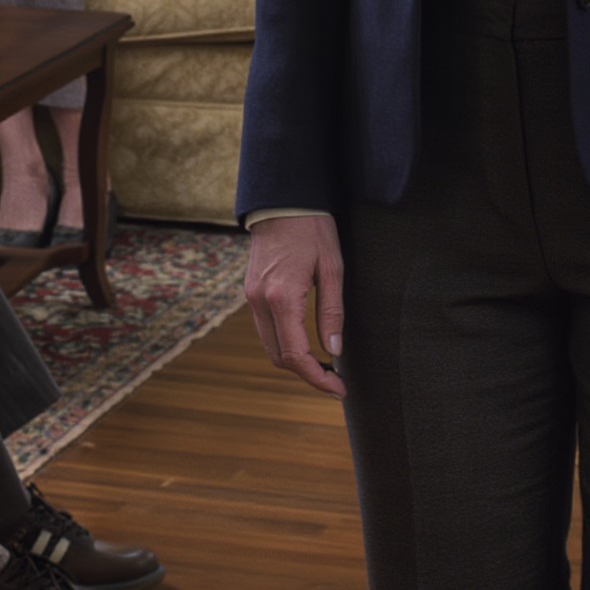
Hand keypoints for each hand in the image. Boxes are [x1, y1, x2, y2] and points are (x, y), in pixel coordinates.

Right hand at [245, 213, 345, 400]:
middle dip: (306, 374)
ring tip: (324, 363)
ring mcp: (251, 298)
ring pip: (269, 346)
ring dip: (294, 361)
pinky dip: (284, 343)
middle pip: (278, 358)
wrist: (281, 201)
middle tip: (335, 378)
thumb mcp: (332, 268)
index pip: (295, 356)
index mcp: (282, 298)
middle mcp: (260, 302)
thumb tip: (334, 351)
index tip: (339, 388)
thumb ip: (332, 312)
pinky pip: (265, 329)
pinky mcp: (251, 292)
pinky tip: (306, 341)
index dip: (317, 379)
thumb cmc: (311, 229)